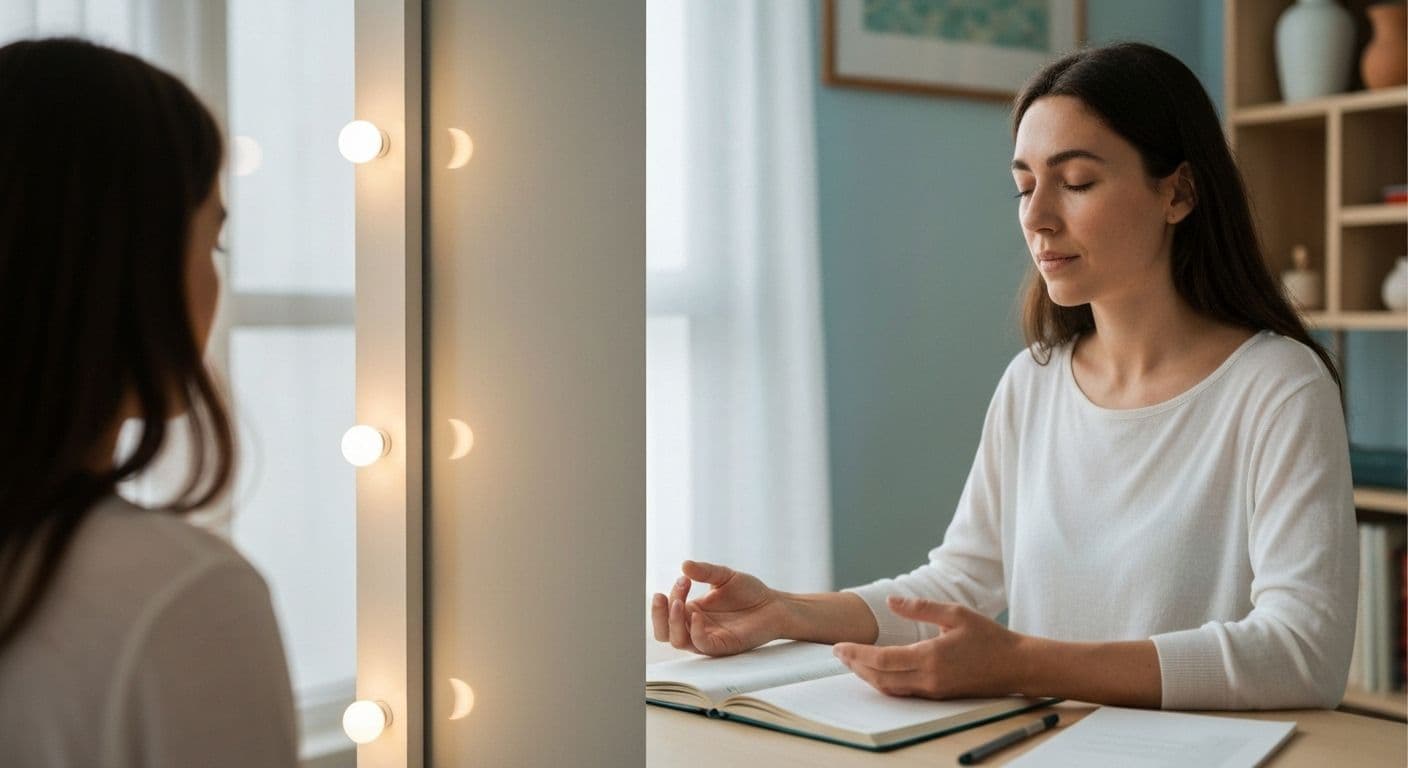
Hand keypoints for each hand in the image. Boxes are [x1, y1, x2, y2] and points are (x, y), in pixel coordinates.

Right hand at [651, 560, 791, 656]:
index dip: (670, 595)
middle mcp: (696, 627)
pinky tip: (699, 616)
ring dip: (673, 622)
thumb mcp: (724, 576)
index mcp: (693, 612)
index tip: (684, 578)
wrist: (774, 605)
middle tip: (662, 596)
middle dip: (658, 615)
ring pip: (678, 641)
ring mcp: (708, 638)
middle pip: (664, 632)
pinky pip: (701, 645)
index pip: (668, 611)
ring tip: (679, 603)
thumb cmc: (749, 593)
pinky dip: (695, 632)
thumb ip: (705, 571)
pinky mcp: (722, 646)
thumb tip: (684, 564)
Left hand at [831, 596, 1025, 698]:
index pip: (882, 660)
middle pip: (881, 677)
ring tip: (852, 661)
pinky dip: (885, 682)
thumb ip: (921, 608)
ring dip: (868, 676)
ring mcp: (934, 690)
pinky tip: (877, 671)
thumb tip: (890, 601)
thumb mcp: (955, 613)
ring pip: (890, 688)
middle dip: (856, 666)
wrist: (1016, 666)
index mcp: (930, 657)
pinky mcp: (939, 695)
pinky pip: (904, 692)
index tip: (838, 647)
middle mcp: (929, 678)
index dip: (856, 654)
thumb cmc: (989, 637)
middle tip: (839, 653)